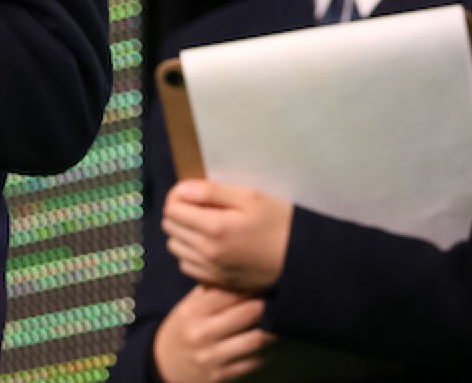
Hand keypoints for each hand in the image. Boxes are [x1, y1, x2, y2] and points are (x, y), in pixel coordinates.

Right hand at [153, 284, 271, 382]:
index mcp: (192, 311)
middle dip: (268, 303)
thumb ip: (210, 290)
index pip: (230, 292)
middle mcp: (201, 334)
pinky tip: (275, 341)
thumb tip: (241, 269)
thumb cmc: (184, 328)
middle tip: (280, 296)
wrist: (166, 365)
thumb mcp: (188, 306)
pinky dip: (269, 351)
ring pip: (255, 339)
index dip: (252, 284)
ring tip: (282, 318)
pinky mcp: (221, 375)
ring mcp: (211, 357)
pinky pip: (254, 362)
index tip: (265, 278)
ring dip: (274, 328)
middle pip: (248, 313)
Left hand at [162, 180, 292, 292]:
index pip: (172, 209)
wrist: (301, 260)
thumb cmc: (280, 223)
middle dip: (179, 213)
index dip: (178, 197)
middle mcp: (207, 253)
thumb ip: (211, 191)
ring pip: (175, 248)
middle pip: (170, 228)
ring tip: (205, 225)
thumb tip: (181, 190)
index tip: (193, 193)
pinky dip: (191, 254)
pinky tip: (209, 245)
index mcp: (214, 228)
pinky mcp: (217, 282)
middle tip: (200, 206)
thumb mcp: (250, 197)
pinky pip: (187, 266)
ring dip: (183, 234)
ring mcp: (210, 271)